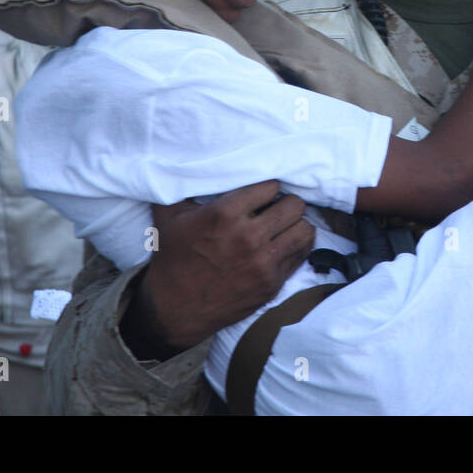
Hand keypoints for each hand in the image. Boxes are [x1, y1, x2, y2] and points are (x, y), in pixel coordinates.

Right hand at [121, 180, 314, 359]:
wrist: (173, 309)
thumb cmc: (171, 258)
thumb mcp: (168, 216)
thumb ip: (182, 185)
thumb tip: (192, 162)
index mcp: (225, 214)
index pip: (271, 186)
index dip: (267, 188)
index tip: (261, 194)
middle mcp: (249, 237)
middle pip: (294, 205)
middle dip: (285, 203)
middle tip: (275, 208)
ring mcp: (263, 262)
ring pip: (305, 229)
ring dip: (295, 224)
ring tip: (282, 226)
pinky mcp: (272, 283)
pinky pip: (301, 255)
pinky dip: (295, 246)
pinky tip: (282, 244)